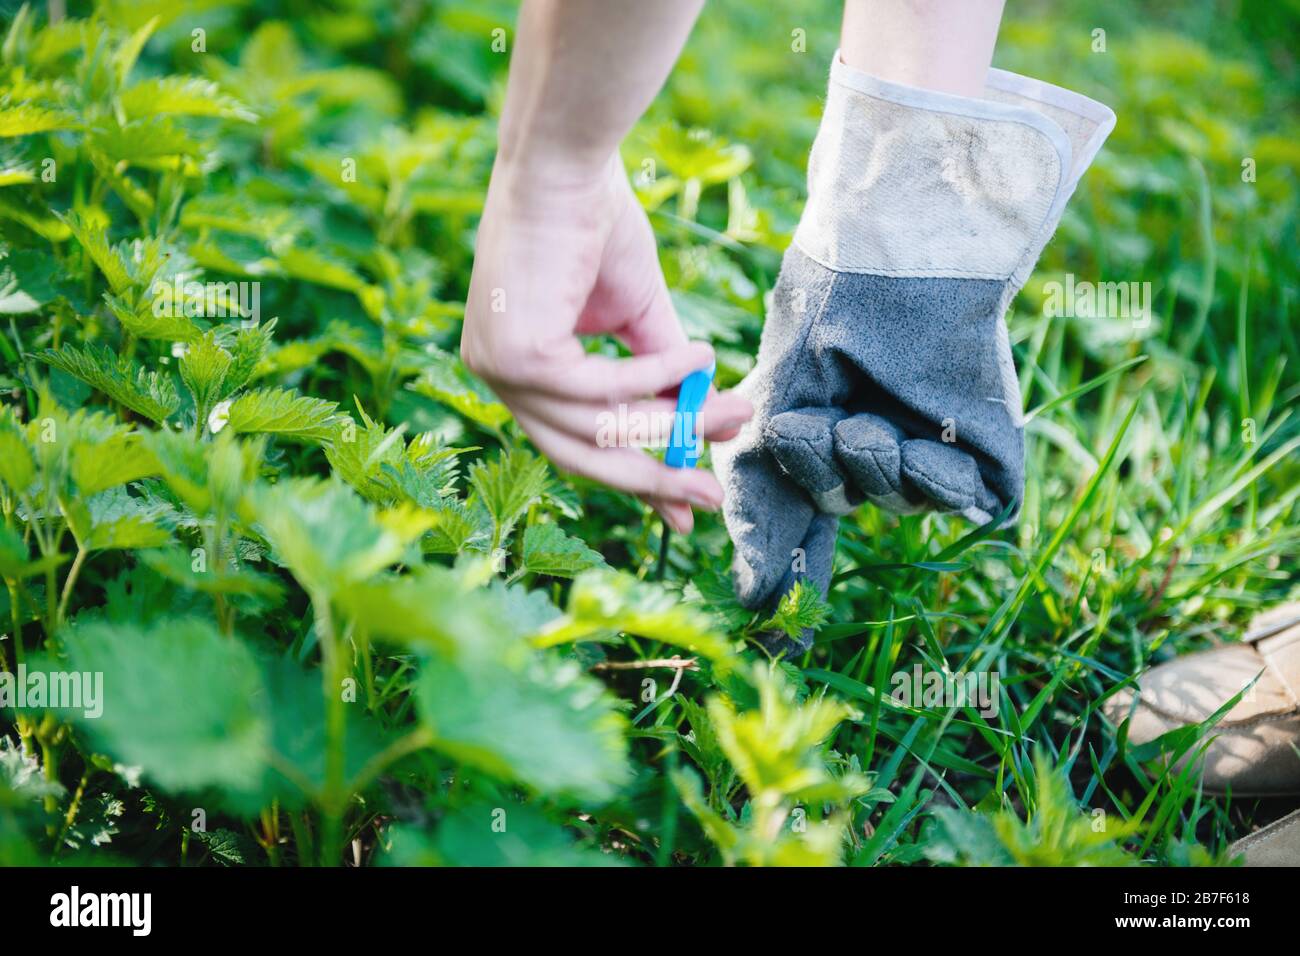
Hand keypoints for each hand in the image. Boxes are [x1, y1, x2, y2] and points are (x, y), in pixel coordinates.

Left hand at [461, 155, 752, 532]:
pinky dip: (659, 379)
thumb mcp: (634, 315)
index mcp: (519, 370)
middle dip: (653, 478)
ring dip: (675, 423)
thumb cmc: (593, 223)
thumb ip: (656, 372)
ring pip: (600, 428)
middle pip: (580, 455)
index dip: (633, 478)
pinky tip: (702, 356)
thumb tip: (701, 422)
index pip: (574, 443)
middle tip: (713, 495)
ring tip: (734, 410)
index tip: (683, 508)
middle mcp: (498, 377)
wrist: (564, 161)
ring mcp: (501, 370)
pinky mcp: (519, 356)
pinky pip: (605, 390)